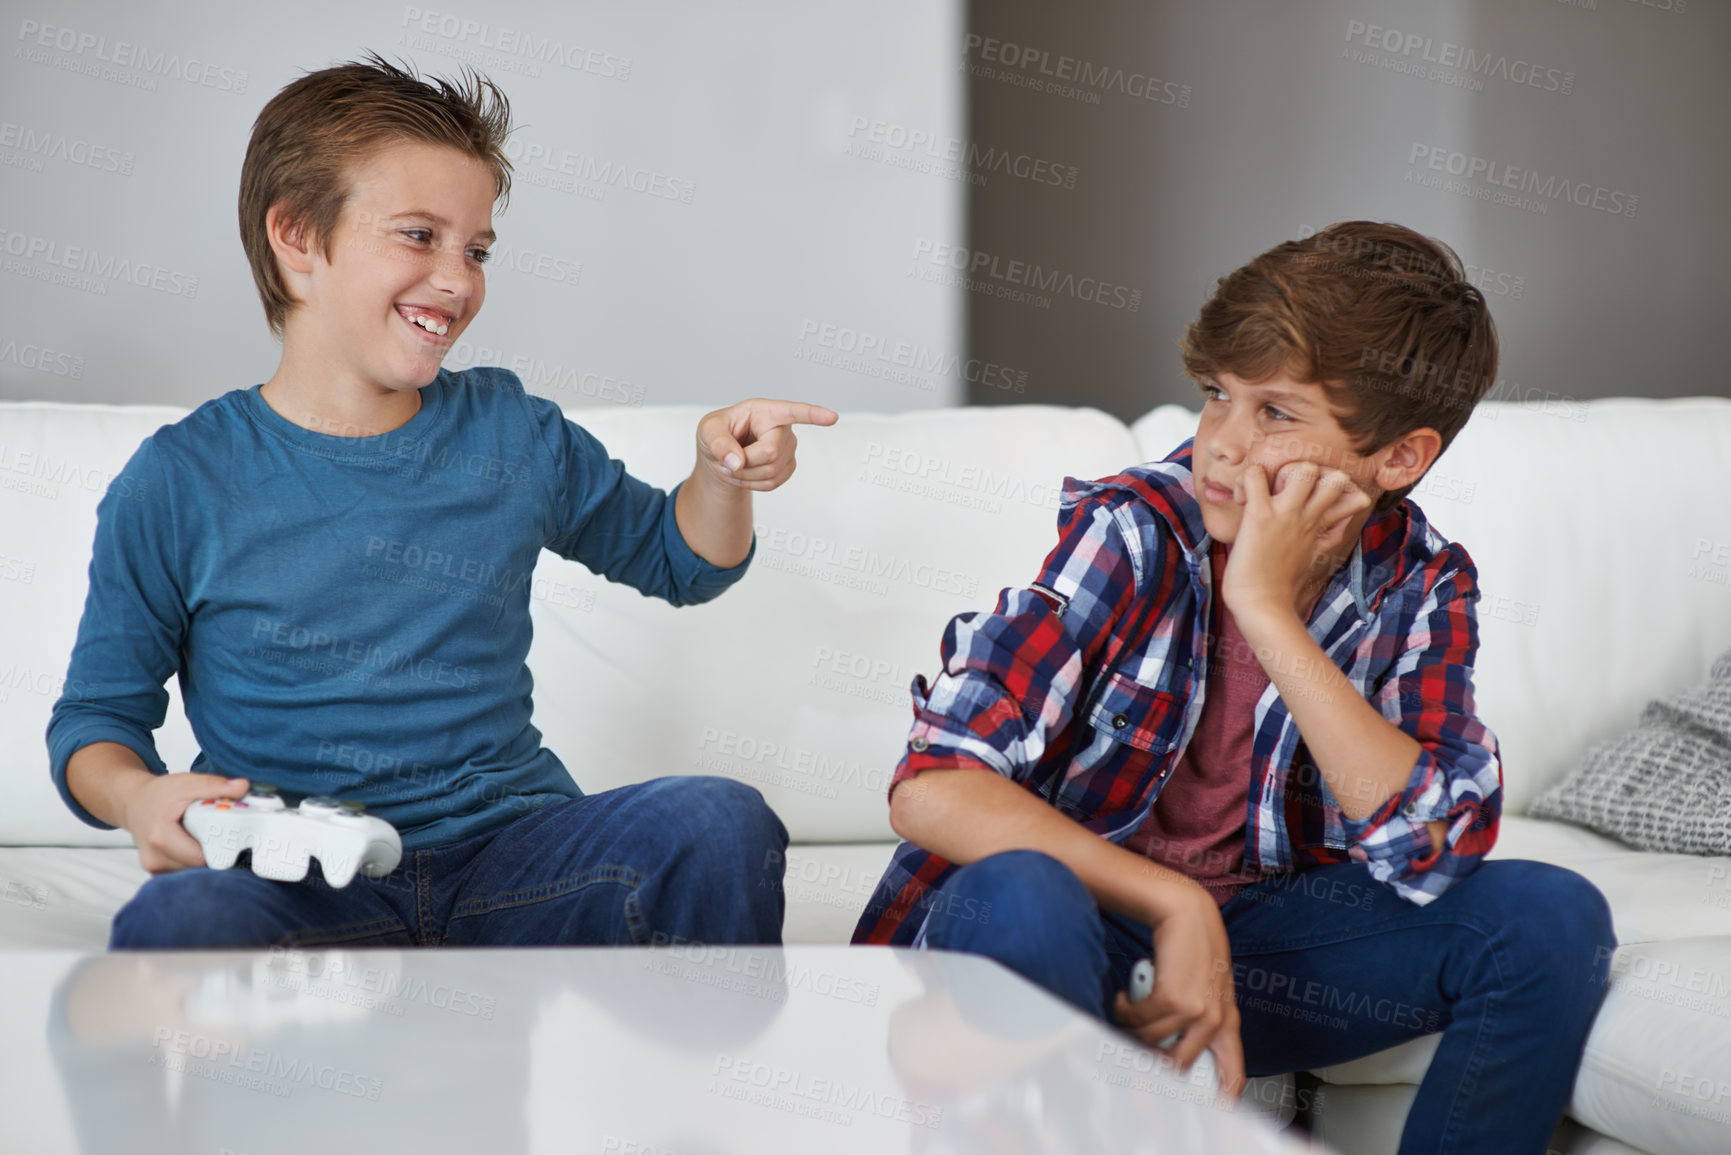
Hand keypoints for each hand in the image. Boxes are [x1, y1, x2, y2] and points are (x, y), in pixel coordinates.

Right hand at [117, 772, 249, 874]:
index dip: (221, 849)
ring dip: (204, 859)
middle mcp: (154, 858)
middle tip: (225, 838)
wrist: (133, 803)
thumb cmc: (158, 794)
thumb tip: (242, 787)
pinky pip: (184, 873)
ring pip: (192, 873)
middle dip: (215, 854)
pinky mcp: (157, 873)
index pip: (201, 858)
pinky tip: (196, 846)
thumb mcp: (186, 782)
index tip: (235, 840)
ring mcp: (154, 868)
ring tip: (207, 839)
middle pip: (198, 868)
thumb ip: (214, 785)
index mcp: (161, 838)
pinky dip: (194, 862)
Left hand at [696, 398, 837, 491]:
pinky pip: (772, 483)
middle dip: (745, 462)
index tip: (832, 418)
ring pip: (772, 471)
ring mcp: (788, 447)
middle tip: (728, 460)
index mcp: (764, 411)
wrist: (721, 456)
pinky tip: (744, 474)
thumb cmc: (717, 435)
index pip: (791, 412)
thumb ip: (719, 444)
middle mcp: (782, 427)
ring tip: (732, 466)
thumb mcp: (708, 432)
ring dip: (745, 475)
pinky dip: (752, 484)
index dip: (812, 415)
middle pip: (771, 453)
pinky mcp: (788, 465)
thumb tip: (737, 461)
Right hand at [1112, 887, 1245, 1099]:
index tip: (1204, 1114)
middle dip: (1149, 1064)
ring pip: (1150, 1040)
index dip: (1220, 1100)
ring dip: (1131, 1027)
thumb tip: (1166, 1051)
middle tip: (1131, 1053)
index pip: (1233, 1075)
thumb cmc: (1192, 950)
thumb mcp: (1205, 989)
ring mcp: (1197, 1012)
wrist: (1187, 913)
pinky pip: (1138, 1019)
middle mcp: (1216, 1022)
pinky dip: (1124, 1009)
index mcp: (1227, 1023)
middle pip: (1178, 1067)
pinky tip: (1124, 996)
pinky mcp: (1174, 998)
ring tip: (1128, 1007)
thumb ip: (1197, 1021)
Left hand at [1219, 460, 1372, 620]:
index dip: (1336, 489)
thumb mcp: (1315, 555)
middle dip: (1315, 472)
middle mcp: (1308, 517)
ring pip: (1304, 469)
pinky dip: (1247, 478)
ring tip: (1266, 488)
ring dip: (1283, 470)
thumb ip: (1329, 535)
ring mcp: (1285, 514)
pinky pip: (1255, 476)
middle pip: (1337, 476)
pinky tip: (1241, 496)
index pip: (1353, 496)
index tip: (1309, 498)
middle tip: (1286, 487)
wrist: (1262, 605)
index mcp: (1320, 526)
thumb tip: (1342, 521)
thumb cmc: (1280, 584)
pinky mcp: (1259, 515)